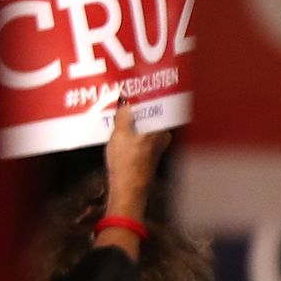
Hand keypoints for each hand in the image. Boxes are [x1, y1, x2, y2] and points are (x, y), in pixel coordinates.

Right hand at [104, 99, 169, 216]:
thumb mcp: (120, 133)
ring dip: (131, 122)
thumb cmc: (126, 160)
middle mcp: (162, 138)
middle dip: (137, 110)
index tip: (133, 93)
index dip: (145, 99)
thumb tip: (127, 104)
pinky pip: (139, 138)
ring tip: (118, 115)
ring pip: (144, 128)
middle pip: (150, 117)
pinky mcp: (146, 155)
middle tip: (123, 102)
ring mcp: (156, 147)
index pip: (158, 107)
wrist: (128, 186)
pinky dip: (130, 134)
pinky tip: (118, 133)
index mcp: (161, 129)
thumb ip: (124, 116)